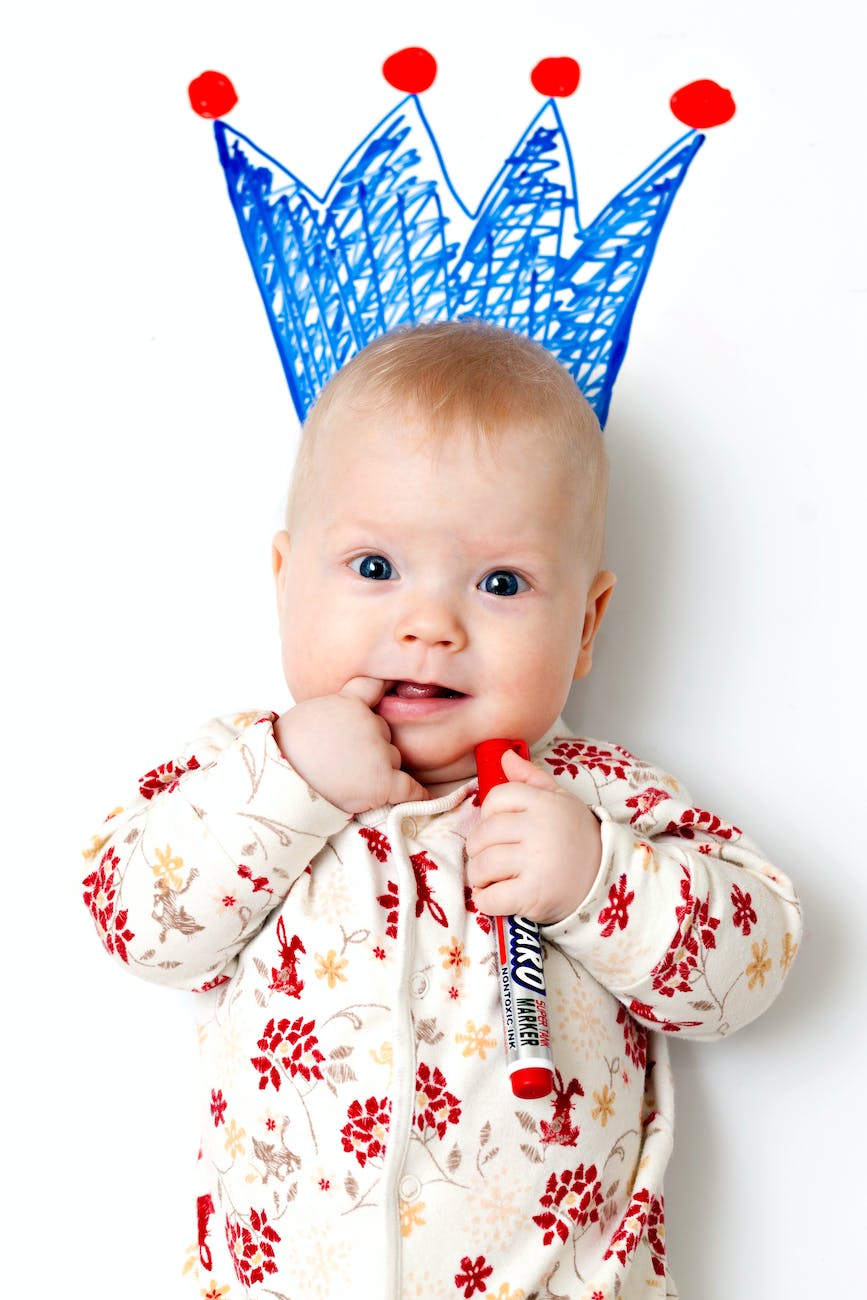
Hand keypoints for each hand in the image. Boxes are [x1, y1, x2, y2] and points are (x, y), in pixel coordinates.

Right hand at [273, 678, 429, 813]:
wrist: (280, 778)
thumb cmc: (286, 753)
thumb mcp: (306, 718)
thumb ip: (333, 716)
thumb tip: (340, 729)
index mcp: (347, 703)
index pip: (372, 686)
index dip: (385, 685)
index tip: (395, 682)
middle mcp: (369, 723)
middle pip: (384, 734)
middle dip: (371, 747)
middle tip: (342, 763)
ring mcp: (378, 751)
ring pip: (392, 760)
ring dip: (380, 770)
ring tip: (347, 781)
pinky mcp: (383, 780)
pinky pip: (409, 787)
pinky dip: (416, 794)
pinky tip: (423, 797)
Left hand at [465, 748, 601, 923]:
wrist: (607, 882)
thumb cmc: (578, 840)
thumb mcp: (562, 802)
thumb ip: (532, 778)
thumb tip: (505, 756)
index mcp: (546, 804)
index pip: (496, 797)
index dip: (490, 813)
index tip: (499, 827)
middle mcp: (540, 830)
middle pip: (483, 833)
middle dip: (479, 849)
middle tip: (492, 857)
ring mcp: (536, 863)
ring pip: (482, 866)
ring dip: (479, 876)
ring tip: (493, 878)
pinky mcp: (533, 895)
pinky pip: (490, 898)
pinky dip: (486, 901)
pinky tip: (496, 897)